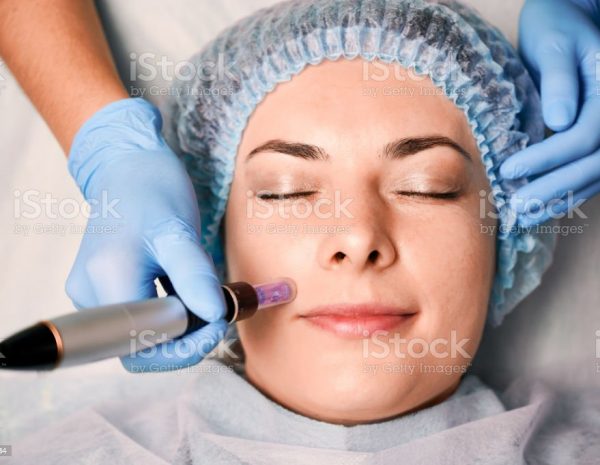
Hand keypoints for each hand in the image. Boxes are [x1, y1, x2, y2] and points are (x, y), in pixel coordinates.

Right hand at [65, 97, 227, 371]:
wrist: (126, 164)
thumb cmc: (151, 189)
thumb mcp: (179, 231)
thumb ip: (194, 276)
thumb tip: (215, 317)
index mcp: (107, 281)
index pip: (141, 349)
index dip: (183, 348)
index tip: (218, 323)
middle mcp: (90, 294)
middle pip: (139, 345)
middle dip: (184, 336)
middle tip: (218, 310)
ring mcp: (93, 292)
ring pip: (141, 332)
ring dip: (179, 322)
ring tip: (204, 293)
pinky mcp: (104, 287)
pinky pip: (138, 314)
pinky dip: (168, 310)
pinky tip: (185, 288)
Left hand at [500, 0, 599, 225]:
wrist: (566, 22)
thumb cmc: (555, 29)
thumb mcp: (553, 46)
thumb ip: (559, 82)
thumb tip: (559, 120)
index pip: (585, 134)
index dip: (548, 157)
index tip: (509, 170)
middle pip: (594, 162)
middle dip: (554, 187)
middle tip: (518, 207)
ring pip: (595, 174)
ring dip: (561, 199)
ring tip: (526, 217)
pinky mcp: (597, 138)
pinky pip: (591, 172)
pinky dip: (568, 192)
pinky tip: (544, 208)